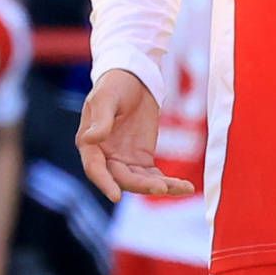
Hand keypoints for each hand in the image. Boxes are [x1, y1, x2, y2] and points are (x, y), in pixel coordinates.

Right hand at [77, 68, 191, 202]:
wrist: (135, 78)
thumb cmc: (114, 84)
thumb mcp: (106, 97)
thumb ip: (101, 119)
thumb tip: (92, 139)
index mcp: (89, 144)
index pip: (95, 169)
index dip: (105, 183)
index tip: (116, 196)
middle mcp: (105, 157)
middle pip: (121, 179)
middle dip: (141, 185)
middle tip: (161, 187)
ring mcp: (125, 160)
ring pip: (140, 182)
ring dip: (160, 187)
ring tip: (182, 188)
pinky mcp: (142, 159)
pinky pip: (154, 176)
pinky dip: (169, 183)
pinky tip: (186, 187)